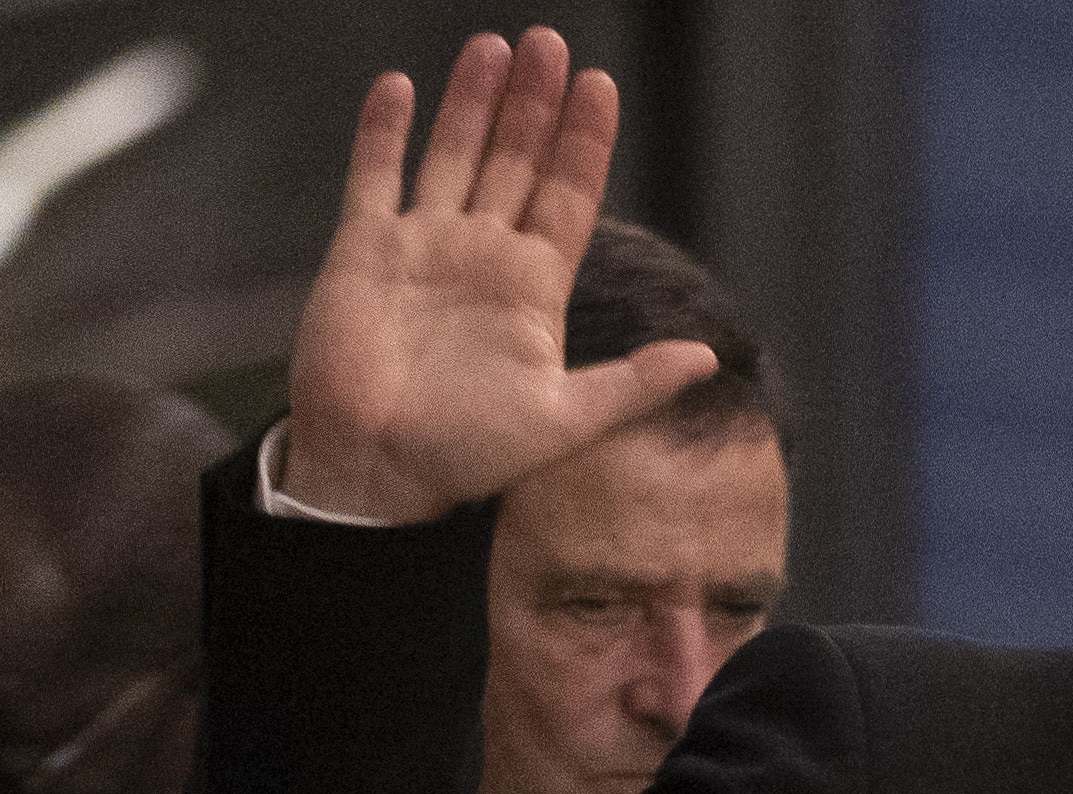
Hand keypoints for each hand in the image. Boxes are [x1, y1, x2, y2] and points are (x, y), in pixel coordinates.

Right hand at [281, 26, 717, 520]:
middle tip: (550, 43)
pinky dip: (383, 132)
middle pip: (516, 162)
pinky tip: (401, 86)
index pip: (567, 195)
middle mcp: (482, 257)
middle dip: (534, 104)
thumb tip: (708, 360)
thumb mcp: (566, 421)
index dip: (584, 142)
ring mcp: (424, 248)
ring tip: (496, 45)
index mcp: (533, 288)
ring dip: (474, 102)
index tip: (600, 87)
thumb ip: (633, 385)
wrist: (380, 472)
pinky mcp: (365, 250)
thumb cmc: (470, 456)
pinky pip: (376, 177)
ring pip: (454, 155)